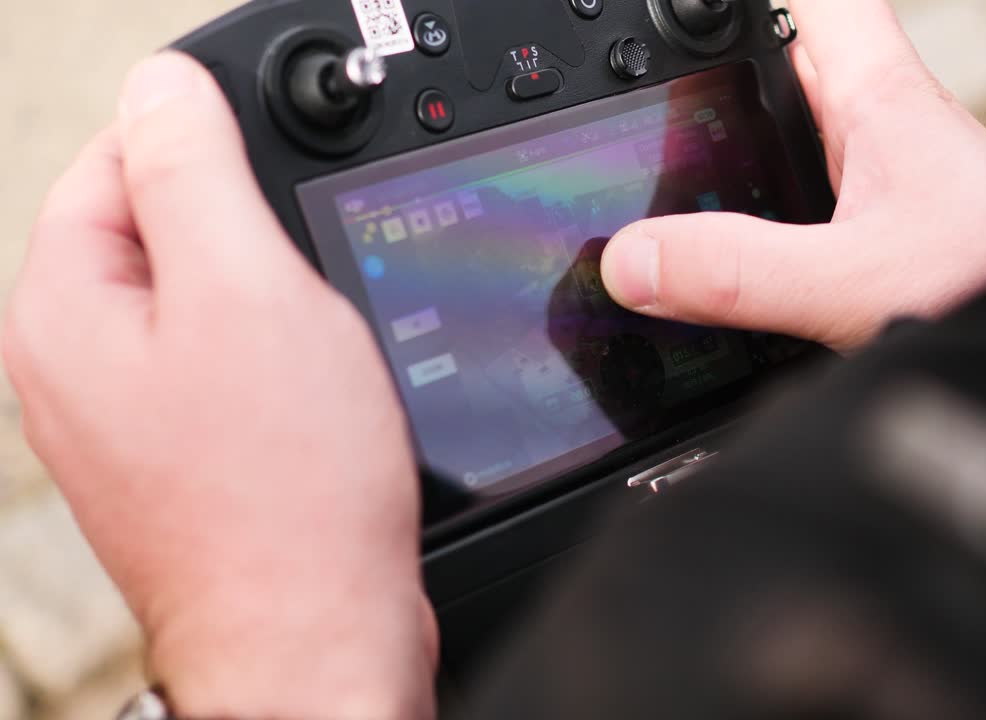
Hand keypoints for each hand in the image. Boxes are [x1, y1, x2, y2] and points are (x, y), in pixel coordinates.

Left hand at [3, 53, 436, 718]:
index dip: (216, 154)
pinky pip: (227, 361)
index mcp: (61, 310)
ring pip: (207, 299)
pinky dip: (277, 359)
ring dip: (272, 303)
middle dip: (250, 239)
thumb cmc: (286, 488)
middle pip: (166, 231)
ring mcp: (126, 414)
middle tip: (307, 294)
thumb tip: (165, 85)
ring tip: (313, 358)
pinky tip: (312, 399)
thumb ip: (194, 171)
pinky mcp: (181, 449)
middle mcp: (73, 363)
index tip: (281, 203)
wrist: (315, 633)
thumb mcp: (246, 290)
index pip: (121, 158)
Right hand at [602, 0, 985, 351]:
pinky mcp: (891, 227)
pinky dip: (765, 209)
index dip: (744, 3)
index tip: (686, 11)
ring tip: (670, 179)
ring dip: (741, 148)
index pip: (814, 1)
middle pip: (784, 63)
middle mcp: (884, 124)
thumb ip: (738, 272)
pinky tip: (736, 254)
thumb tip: (635, 260)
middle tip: (645, 112)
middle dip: (717, 78)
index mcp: (878, 99)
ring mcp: (888, 176)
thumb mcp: (850, 282)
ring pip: (796, 133)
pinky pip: (808, 195)